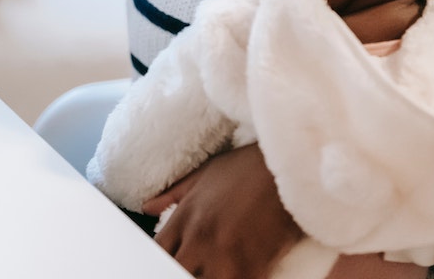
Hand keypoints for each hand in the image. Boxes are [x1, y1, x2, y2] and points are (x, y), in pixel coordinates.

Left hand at [142, 144, 301, 278]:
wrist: (287, 165)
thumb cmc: (248, 167)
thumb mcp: (205, 174)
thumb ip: (174, 194)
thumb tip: (147, 206)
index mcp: (186, 217)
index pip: (158, 251)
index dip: (162, 260)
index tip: (171, 260)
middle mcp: (200, 238)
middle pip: (176, 270)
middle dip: (182, 270)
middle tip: (195, 266)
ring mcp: (226, 254)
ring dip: (209, 278)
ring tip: (214, 271)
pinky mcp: (254, 265)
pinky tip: (239, 274)